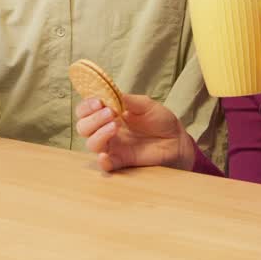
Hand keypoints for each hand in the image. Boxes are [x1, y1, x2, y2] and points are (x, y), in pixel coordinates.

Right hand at [74, 93, 192, 171]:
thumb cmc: (160, 121)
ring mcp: (113, 147)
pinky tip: (105, 155)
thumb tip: (109, 94)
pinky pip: (105, 165)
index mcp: (108, 114)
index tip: (98, 101)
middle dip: (92, 118)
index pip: (86, 110)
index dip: (87, 106)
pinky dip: (102, 160)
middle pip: (83, 127)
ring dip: (98, 133)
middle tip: (110, 112)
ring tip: (115, 125)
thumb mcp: (145, 104)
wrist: (177, 140)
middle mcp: (106, 131)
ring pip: (91, 144)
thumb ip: (127, 99)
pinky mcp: (121, 161)